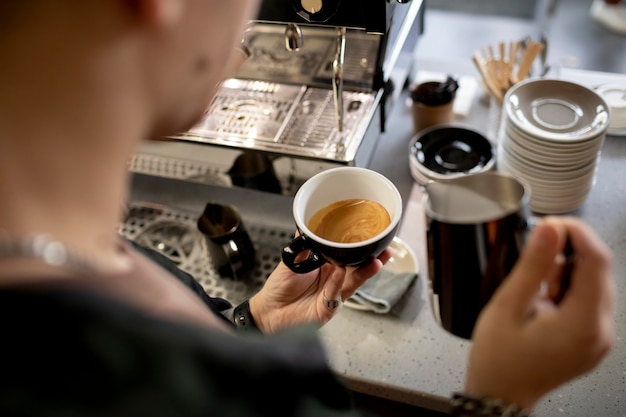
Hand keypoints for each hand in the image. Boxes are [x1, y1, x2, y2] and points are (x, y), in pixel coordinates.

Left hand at [249, 248, 391, 333]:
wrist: (268, 311)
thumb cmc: (279, 288)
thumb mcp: (292, 260)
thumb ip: (303, 244)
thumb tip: (306, 223)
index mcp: (328, 267)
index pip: (350, 256)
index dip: (362, 248)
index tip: (373, 237)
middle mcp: (334, 281)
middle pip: (359, 270)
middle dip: (374, 260)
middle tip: (385, 250)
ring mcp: (333, 295)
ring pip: (353, 282)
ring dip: (365, 272)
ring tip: (375, 260)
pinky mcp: (327, 309)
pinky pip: (334, 293)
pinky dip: (337, 282)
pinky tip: (341, 271)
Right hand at [465, 216, 614, 408]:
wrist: (500, 393)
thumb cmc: (499, 357)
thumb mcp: (509, 305)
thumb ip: (533, 264)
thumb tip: (549, 228)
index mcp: (582, 324)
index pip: (597, 261)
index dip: (577, 233)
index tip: (552, 223)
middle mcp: (601, 332)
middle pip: (599, 271)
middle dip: (569, 253)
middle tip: (535, 252)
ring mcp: (600, 338)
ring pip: (594, 285)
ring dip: (567, 273)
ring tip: (534, 289)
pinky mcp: (593, 339)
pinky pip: (589, 302)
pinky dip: (568, 290)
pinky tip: (543, 299)